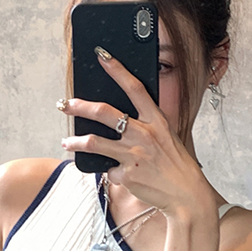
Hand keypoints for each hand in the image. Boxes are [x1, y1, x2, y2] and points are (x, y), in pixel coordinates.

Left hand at [59, 47, 215, 220]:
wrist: (186, 194)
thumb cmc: (176, 165)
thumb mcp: (167, 138)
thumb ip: (145, 127)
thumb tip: (118, 122)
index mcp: (156, 120)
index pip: (134, 88)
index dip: (117, 70)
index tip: (102, 56)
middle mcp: (143, 134)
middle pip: (104, 112)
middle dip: (80, 106)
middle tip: (65, 104)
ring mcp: (133, 154)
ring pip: (95, 142)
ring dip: (76, 141)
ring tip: (66, 142)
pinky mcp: (127, 174)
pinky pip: (110, 171)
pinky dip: (111, 173)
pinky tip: (118, 175)